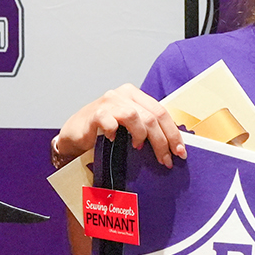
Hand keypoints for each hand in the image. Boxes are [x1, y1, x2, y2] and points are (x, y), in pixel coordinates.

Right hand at [54, 85, 184, 168]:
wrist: (74, 134)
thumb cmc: (103, 131)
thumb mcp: (128, 126)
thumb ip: (146, 128)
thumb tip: (171, 146)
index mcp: (135, 96)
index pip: (161, 112)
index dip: (173, 133)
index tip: (180, 152)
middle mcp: (124, 95)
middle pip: (152, 116)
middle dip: (163, 141)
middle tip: (166, 160)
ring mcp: (109, 102)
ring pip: (136, 117)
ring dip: (141, 136)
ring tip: (138, 148)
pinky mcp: (95, 113)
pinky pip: (111, 122)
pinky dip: (116, 133)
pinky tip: (115, 141)